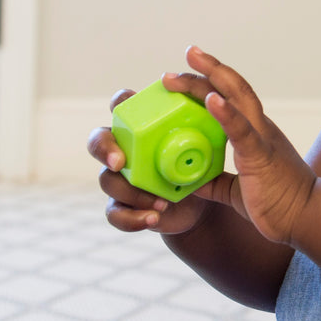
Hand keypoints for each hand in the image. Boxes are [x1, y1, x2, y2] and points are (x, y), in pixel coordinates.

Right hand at [87, 89, 209, 234]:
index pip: (122, 103)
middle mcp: (125, 147)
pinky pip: (115, 212)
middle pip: (99, 139)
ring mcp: (121, 177)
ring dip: (131, 191)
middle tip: (120, 162)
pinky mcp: (123, 204)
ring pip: (106, 180)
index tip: (128, 107)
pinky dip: (132, 217)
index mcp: (143, 124)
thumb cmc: (202, 163)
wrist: (202, 204)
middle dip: (104, 148)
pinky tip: (153, 218)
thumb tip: (222, 106)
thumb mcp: (209, 145)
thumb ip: (209, 126)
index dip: (119, 102)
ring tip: (161, 201)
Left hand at [166, 46, 316, 244]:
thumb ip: (217, 183)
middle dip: (207, 69)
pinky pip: (242, 130)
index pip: (232, 98)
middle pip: (232, 87)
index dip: (211, 82)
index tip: (188, 70)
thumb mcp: (237, 191)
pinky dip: (226, 113)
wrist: (307, 218)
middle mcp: (259, 128)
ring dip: (208, 79)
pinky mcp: (261, 155)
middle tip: (186, 52)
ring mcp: (261, 138)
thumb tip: (193, 182)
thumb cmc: (278, 203)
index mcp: (255, 134)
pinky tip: (211, 98)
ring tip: (184, 65)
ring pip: (237, 97)